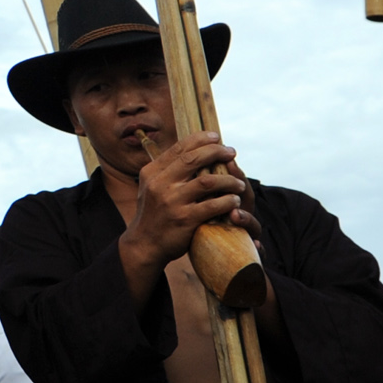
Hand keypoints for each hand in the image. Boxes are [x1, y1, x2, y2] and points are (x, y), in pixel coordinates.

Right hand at [121, 131, 247, 271]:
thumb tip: (192, 150)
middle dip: (216, 152)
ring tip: (238, 184)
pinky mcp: (184, 219)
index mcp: (151, 173)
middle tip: (232, 152)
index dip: (200, 139)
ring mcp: (172, 202)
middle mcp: (160, 184)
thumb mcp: (151, 187)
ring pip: (207, 182)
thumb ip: (167, 170)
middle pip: (193, 159)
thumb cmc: (154, 213)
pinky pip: (213, 205)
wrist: (144, 244)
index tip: (216, 137)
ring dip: (228, 180)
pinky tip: (234, 201)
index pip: (178, 148)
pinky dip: (228, 201)